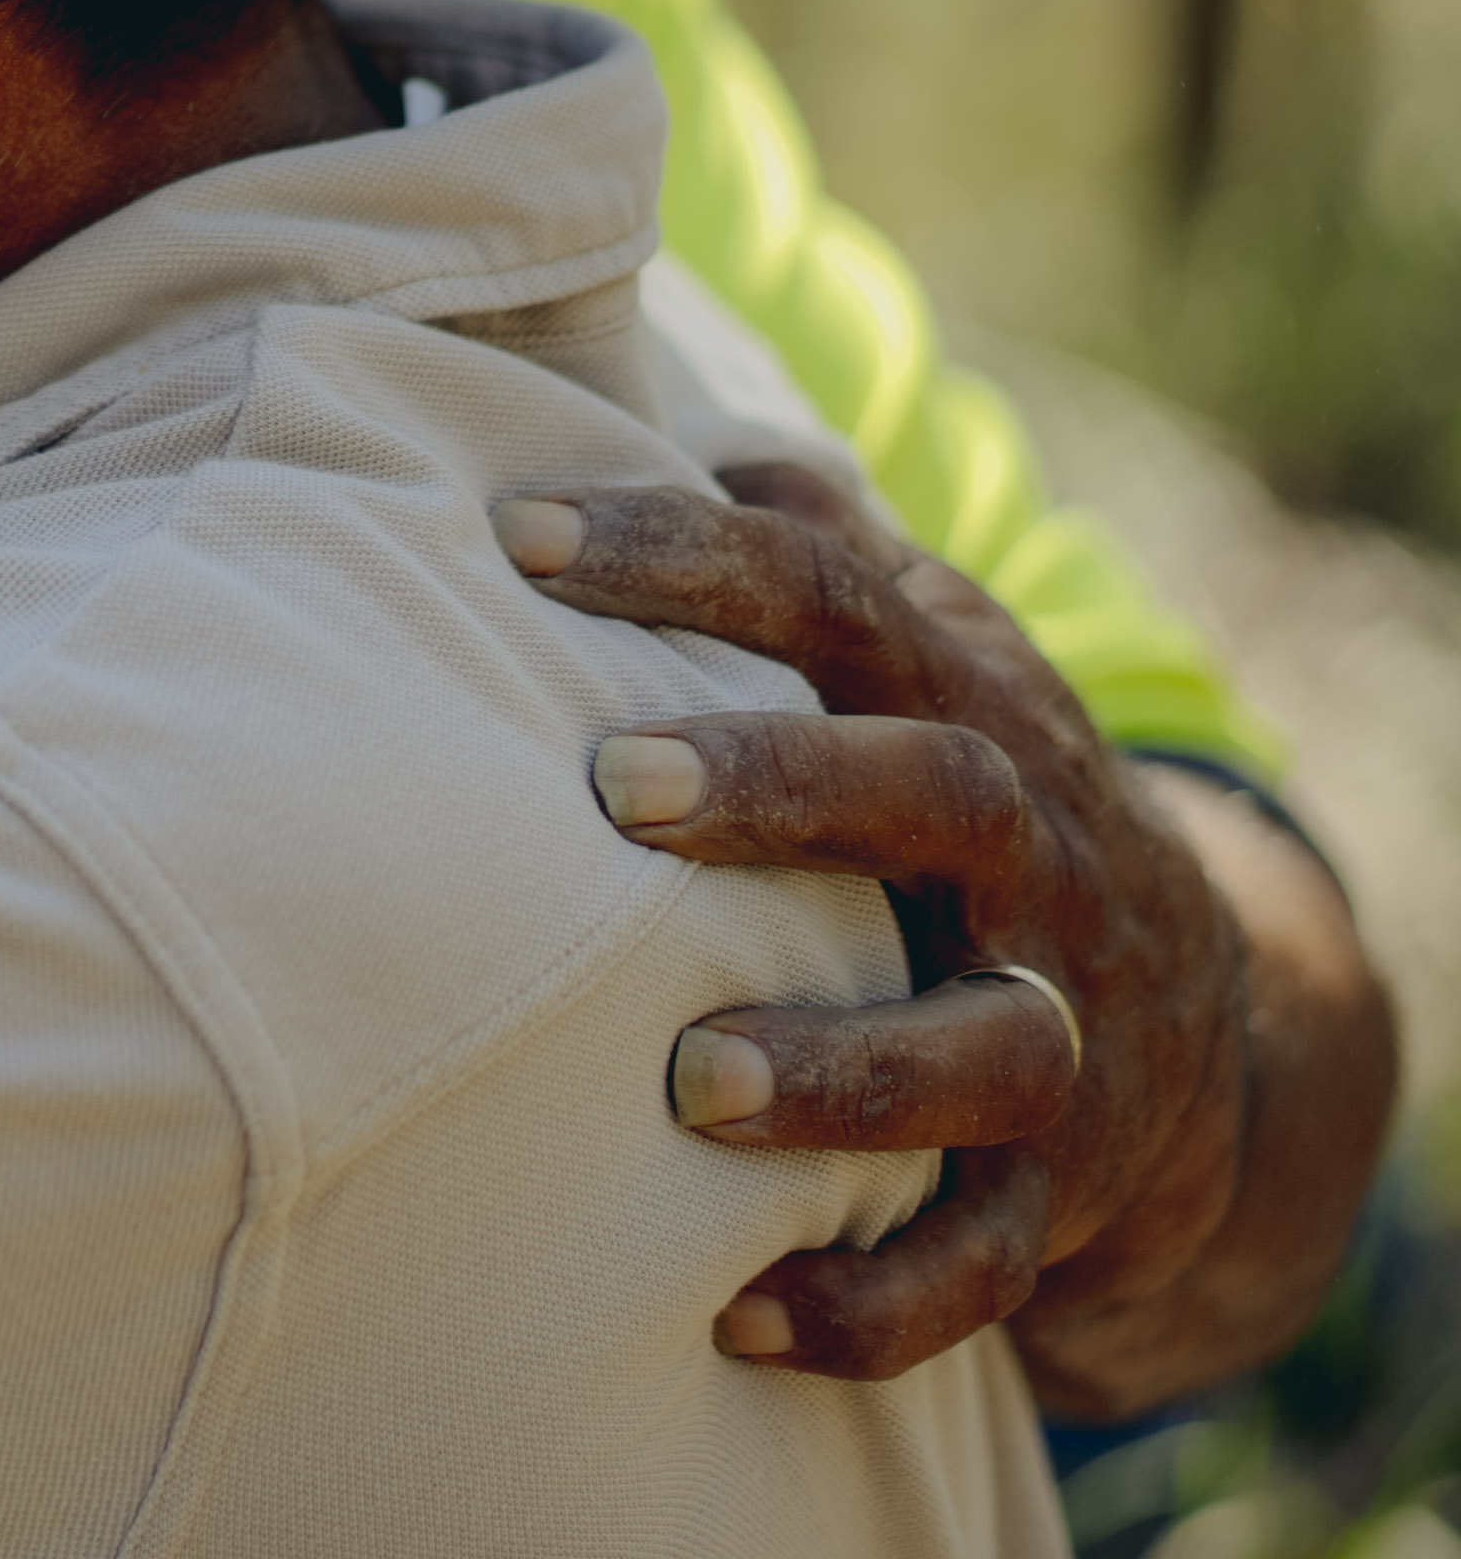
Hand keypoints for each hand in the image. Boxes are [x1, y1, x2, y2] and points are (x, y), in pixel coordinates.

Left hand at [492, 465, 1385, 1409]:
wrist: (1196, 1021)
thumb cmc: (956, 790)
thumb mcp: (904, 649)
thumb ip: (790, 535)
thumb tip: (633, 394)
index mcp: (959, 698)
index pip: (826, 591)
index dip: (676, 551)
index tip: (509, 533)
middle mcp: (1027, 854)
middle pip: (932, 794)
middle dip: (780, 784)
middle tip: (613, 785)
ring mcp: (1056, 1032)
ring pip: (982, 1051)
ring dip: (838, 1068)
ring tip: (689, 1079)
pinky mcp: (1052, 1196)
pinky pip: (973, 1267)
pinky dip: (866, 1301)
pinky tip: (730, 1311)